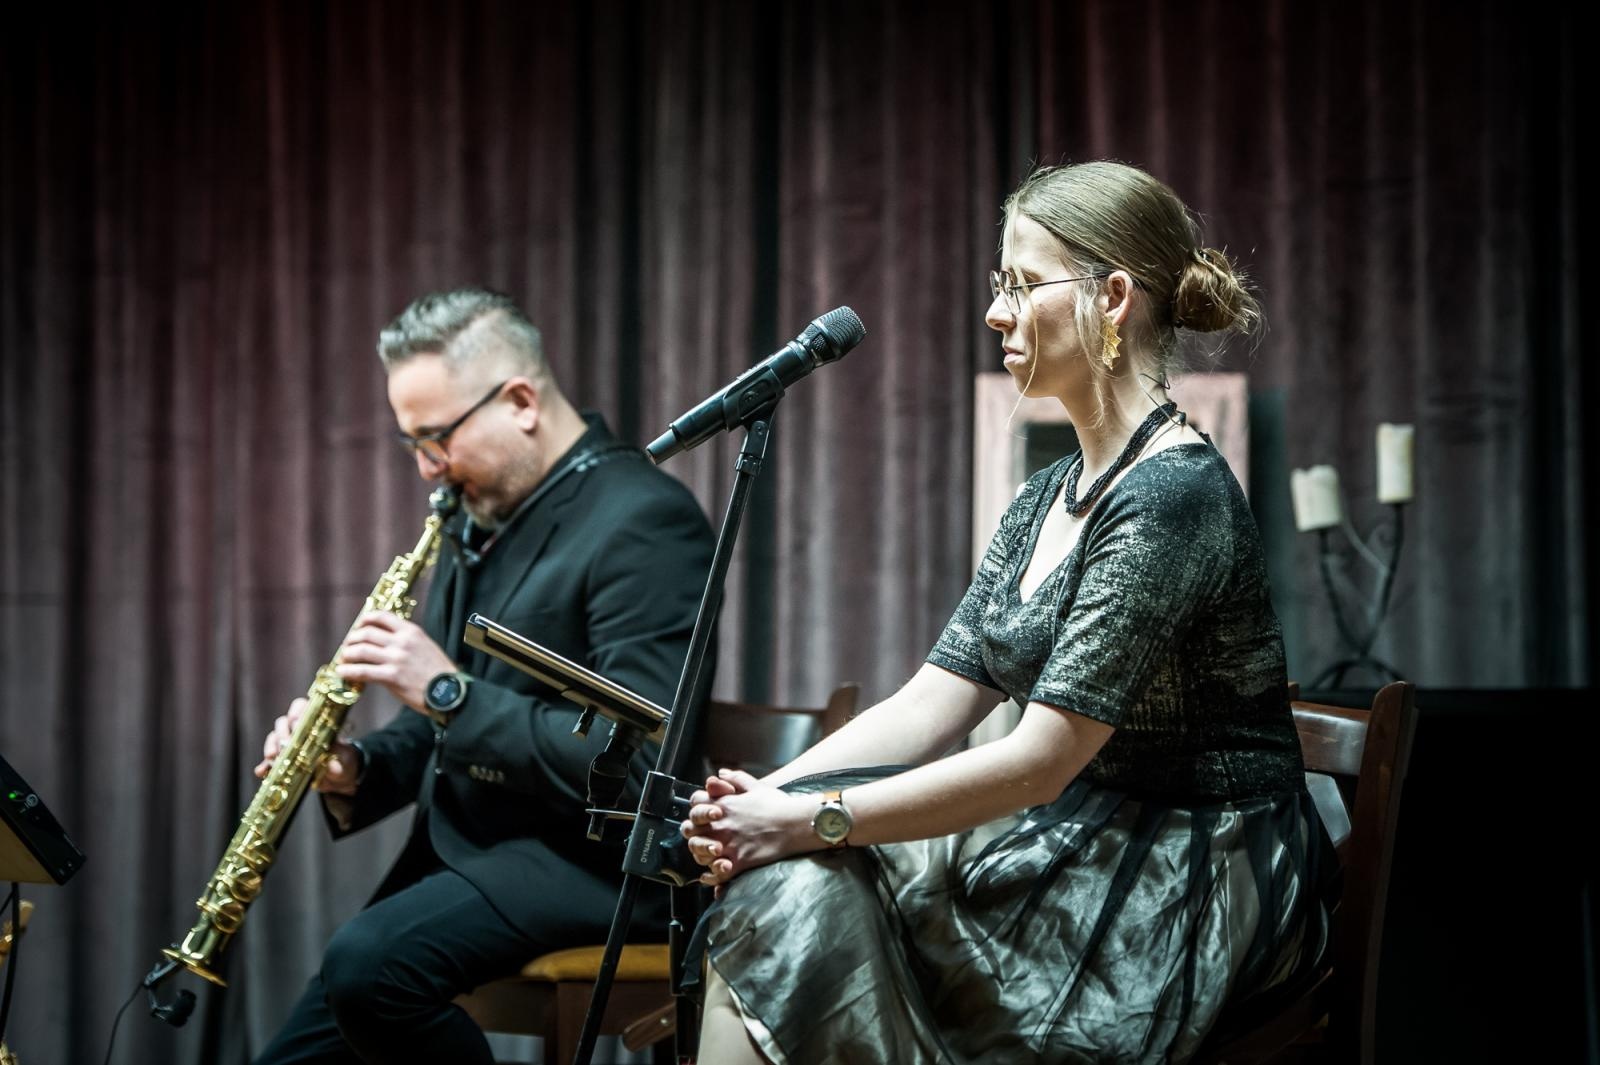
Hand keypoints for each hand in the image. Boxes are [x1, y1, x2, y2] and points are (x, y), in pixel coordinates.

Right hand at [253, 697, 362, 795]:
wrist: (340, 777)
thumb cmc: (344, 762)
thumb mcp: (345, 762)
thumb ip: (339, 764)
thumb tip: (333, 766)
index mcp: (317, 723)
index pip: (303, 707)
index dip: (297, 712)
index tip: (296, 723)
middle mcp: (300, 730)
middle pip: (284, 722)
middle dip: (282, 732)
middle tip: (285, 745)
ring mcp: (290, 744)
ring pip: (274, 737)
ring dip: (271, 746)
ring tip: (273, 758)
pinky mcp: (283, 760)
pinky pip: (269, 759)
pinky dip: (264, 765)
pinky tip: (262, 772)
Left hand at [335, 610, 455, 712]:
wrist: (450, 692)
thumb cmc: (439, 673)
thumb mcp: (426, 647)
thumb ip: (406, 643)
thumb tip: (383, 646)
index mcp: (412, 631)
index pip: (382, 616)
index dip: (365, 620)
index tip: (359, 627)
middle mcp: (403, 641)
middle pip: (366, 633)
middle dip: (352, 639)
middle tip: (348, 647)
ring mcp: (396, 658)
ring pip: (361, 650)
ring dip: (347, 654)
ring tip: (343, 661)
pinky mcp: (392, 676)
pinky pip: (362, 671)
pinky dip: (348, 671)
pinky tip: (343, 673)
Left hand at [679, 769, 816, 886]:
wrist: (796, 824)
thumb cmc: (779, 805)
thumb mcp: (757, 786)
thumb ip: (736, 778)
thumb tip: (720, 773)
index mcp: (724, 804)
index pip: (695, 803)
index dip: (697, 808)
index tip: (704, 814)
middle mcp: (721, 824)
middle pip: (690, 829)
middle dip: (693, 832)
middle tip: (702, 835)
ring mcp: (728, 844)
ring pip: (699, 852)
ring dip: (700, 853)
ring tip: (709, 853)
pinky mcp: (739, 862)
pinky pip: (716, 874)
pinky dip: (712, 876)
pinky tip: (714, 873)